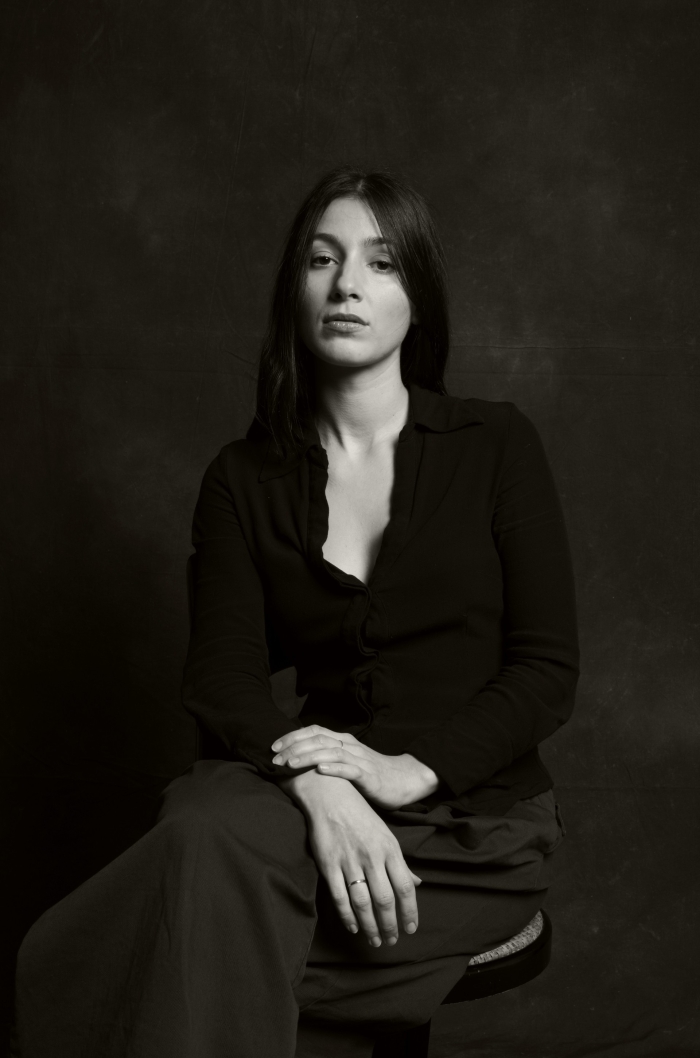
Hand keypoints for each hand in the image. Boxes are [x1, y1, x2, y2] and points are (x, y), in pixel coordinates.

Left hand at [272, 725, 439, 809]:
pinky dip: (335, 768)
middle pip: (318, 739)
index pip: (313, 731)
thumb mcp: (347, 761)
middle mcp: (349, 745)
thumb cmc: (371, 773)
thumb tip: (299, 761)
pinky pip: (350, 769)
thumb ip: (328, 757)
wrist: (404, 779)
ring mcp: (359, 759)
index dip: (292, 737)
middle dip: (293, 748)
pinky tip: (321, 770)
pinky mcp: (369, 775)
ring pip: (330, 752)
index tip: (274, 747)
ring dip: (308, 757)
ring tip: (290, 764)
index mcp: (343, 741)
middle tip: (275, 759)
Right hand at [279, 770, 421, 945]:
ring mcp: (350, 861)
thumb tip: (416, 883)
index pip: (405, 887)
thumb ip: (400, 862)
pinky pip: (340, 896)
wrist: (330, 795)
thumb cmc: (361, 816)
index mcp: (390, 849)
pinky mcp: (329, 864)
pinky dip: (347, 916)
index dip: (410, 912)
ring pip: (363, 903)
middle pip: (385, 900)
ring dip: (370, 926)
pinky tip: (353, 927)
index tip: (410, 929)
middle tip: (391, 941)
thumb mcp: (386, 835)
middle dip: (390, 925)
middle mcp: (372, 856)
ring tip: (375, 940)